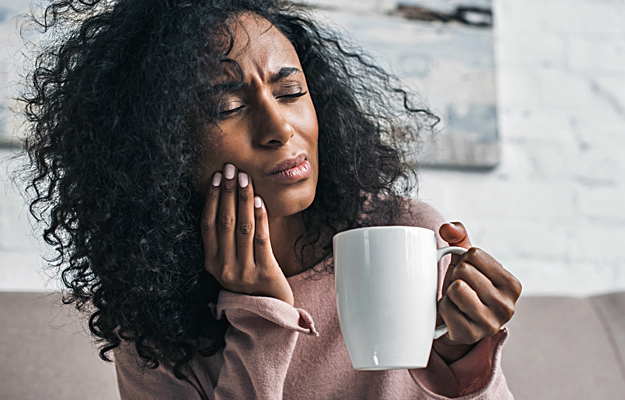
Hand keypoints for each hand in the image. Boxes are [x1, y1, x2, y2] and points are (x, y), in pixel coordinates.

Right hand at [201, 163, 293, 305]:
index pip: (207, 225)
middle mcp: (223, 268)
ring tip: (245, 178)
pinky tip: (259, 200)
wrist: (271, 309)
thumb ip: (227, 238)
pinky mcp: (264, 274)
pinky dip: (260, 218)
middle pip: (224, 222)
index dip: (212, 199)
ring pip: (242, 228)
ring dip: (243, 199)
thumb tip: (228, 197)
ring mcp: (243, 272)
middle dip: (228, 192)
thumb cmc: (251, 277)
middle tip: (231, 169)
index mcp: (211, 262)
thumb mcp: (232, 260)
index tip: (217, 177)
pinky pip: (261, 239)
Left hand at [433, 222, 521, 362]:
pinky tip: (452, 315)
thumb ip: (458, 237)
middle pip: (464, 270)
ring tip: (457, 301)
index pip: (473, 254)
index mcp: (512, 285)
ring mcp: (490, 323)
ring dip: (449, 292)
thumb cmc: (464, 287)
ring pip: (456, 287)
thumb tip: (447, 227)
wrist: (455, 324)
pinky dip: (443, 308)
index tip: (469, 275)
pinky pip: (446, 307)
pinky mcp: (470, 335)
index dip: (464, 261)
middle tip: (461, 290)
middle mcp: (507, 306)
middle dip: (456, 277)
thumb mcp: (466, 261)